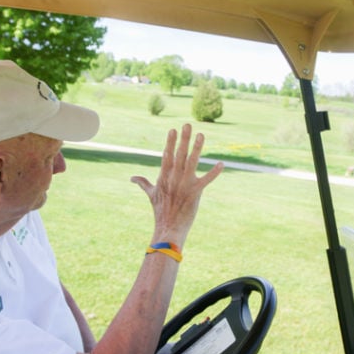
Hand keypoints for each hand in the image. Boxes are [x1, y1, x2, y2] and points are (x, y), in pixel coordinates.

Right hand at [131, 124, 222, 246]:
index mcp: (164, 177)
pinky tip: (221, 164)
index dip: (170, 142)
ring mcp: (184, 185)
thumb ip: (143, 183)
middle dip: (183, 139)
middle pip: (179, 155)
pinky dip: (214, 173)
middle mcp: (173, 178)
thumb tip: (132, 178)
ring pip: (191, 162)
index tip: (173, 130)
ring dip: (197, 148)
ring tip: (201, 135)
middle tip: (187, 125)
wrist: (168, 229)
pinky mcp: (195, 193)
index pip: (167, 156)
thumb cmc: (160, 212)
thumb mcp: (151, 195)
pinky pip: (206, 180)